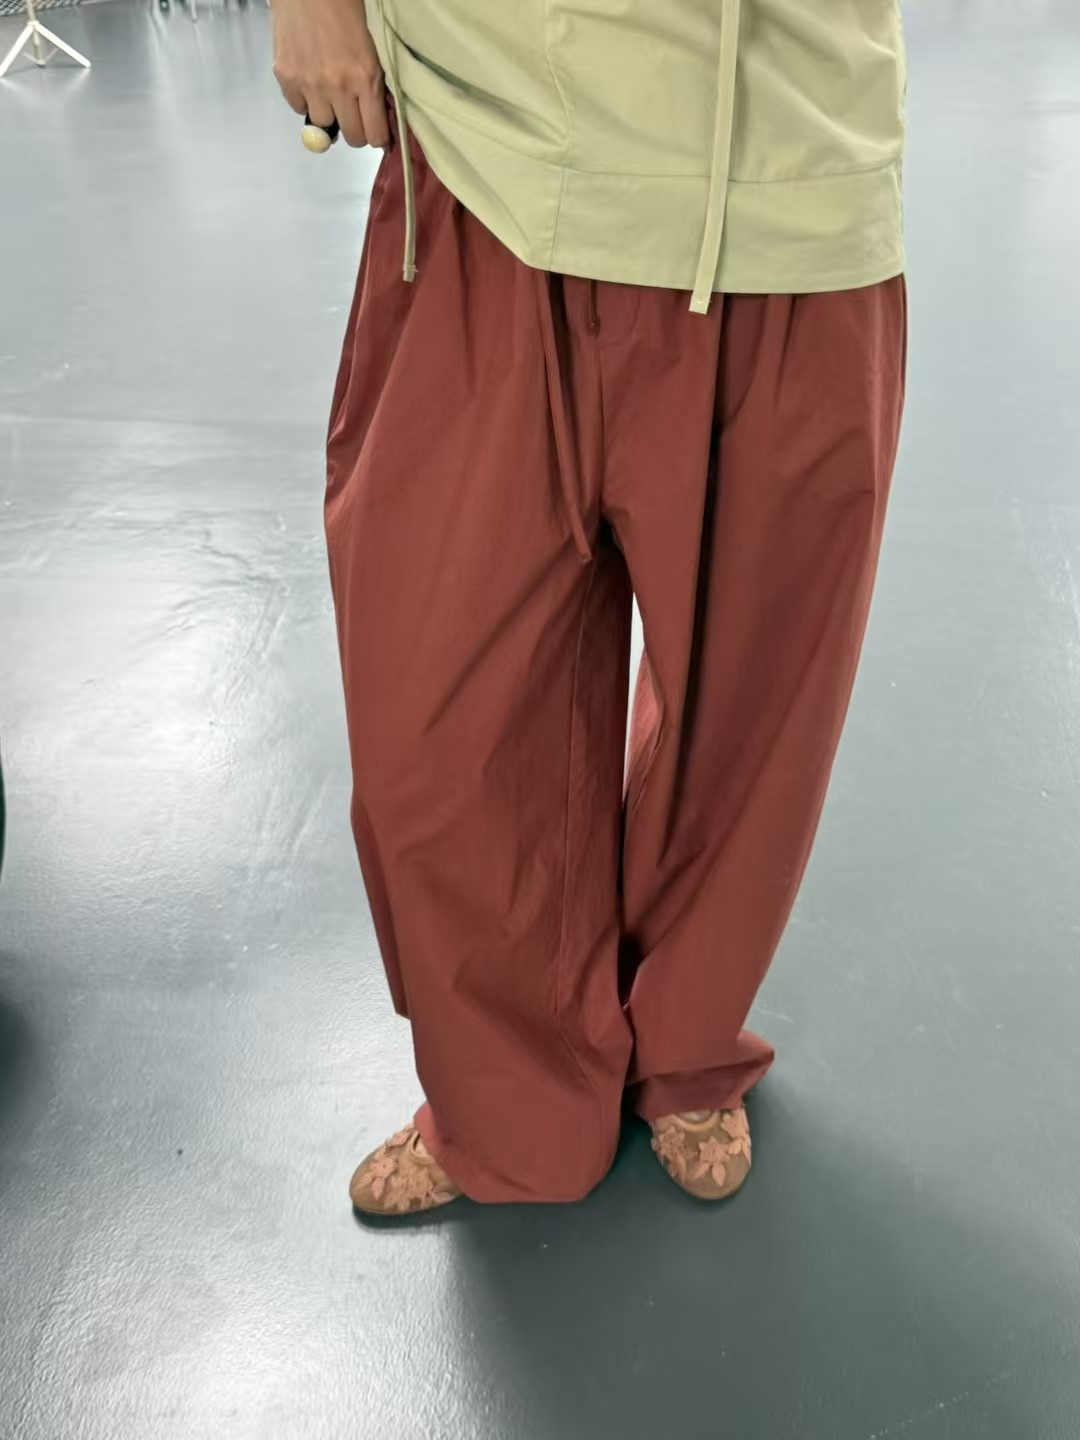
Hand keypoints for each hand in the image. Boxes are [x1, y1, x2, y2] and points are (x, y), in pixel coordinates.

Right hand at [272, 0, 389, 148]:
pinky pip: (298, 109)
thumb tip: (375, 116)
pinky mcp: (286, 77)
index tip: (375, 132)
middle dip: (355, 129)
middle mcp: (338, 87)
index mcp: (365, 79)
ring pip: (323, 126)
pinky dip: (305, 101)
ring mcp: (309, 84)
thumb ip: (372, 85)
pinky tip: (309, 81)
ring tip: (328, 92)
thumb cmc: (344, 9)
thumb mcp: (370, 50)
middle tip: (353, 114)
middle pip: (351, 138)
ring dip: (328, 115)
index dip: (377, 137)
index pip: (374, 134)